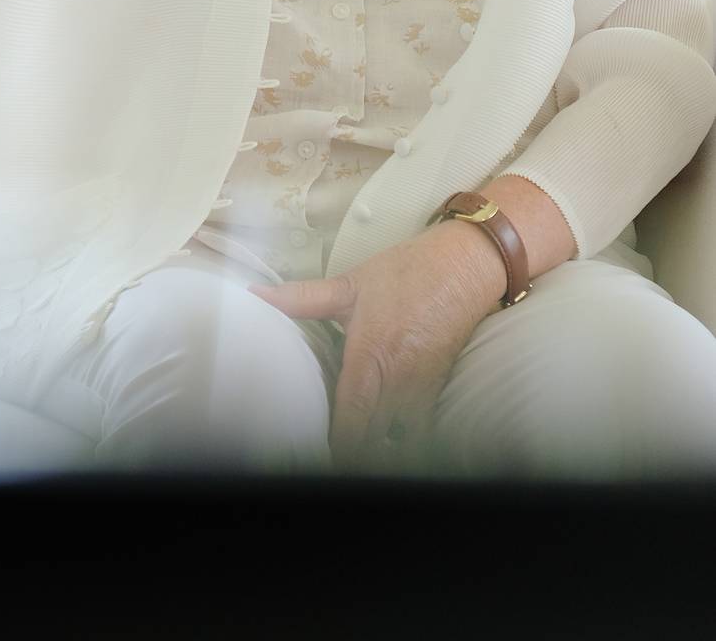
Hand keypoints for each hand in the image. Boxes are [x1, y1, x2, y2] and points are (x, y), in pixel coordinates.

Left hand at [247, 225, 494, 470]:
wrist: (465, 266)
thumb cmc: (406, 273)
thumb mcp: (350, 284)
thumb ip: (301, 298)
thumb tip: (256, 294)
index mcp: (371, 357)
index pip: (351, 419)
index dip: (334, 447)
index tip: (310, 454)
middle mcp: (398, 382)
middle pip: (373, 441)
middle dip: (351, 453)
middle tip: (322, 453)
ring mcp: (422, 390)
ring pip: (397, 440)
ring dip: (375, 447)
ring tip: (351, 449)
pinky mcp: (437, 391)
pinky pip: (417, 428)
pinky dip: (398, 437)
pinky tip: (380, 433)